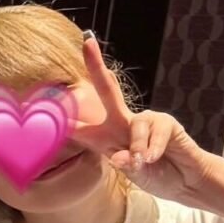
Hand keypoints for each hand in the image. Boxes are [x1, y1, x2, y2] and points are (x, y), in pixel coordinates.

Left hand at [70, 37, 211, 201]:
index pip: (78, 127)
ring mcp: (144, 120)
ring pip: (133, 125)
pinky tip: (155, 158)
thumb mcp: (131, 173)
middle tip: (87, 42)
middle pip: (107, 89)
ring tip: (143, 162)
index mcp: (104, 138)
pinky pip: (153, 133)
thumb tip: (121, 156)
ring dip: (136, 148)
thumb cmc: (153, 174)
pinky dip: (152, 149)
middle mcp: (121, 123)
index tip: (39, 103)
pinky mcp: (165, 122)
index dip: (61, 118)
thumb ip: (123, 165)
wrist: (184, 180)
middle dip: (96, 65)